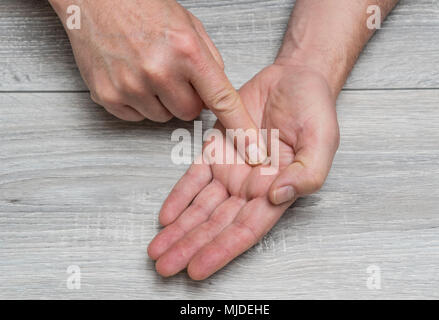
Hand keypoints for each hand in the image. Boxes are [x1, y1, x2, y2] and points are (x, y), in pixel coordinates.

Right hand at [49, 0, 259, 141]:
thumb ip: (209, 60)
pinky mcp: (108, 96)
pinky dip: (139, 103)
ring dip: (162, 101)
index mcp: (186, 52)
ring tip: (149, 71)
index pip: (222, 100)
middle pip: (189, 114)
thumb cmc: (142, 7)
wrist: (96, 0)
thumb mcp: (189, 26)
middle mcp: (159, 71)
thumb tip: (217, 92)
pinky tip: (132, 78)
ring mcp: (131, 86)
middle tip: (174, 76)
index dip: (240, 128)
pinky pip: (137, 117)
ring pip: (163, 118)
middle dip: (187, 99)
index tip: (253, 149)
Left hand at [148, 62, 339, 279]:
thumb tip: (278, 196)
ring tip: (156, 250)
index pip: (246, 230)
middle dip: (190, 247)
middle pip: (216, 225)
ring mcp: (230, 170)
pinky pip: (192, 179)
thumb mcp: (322, 141)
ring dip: (178, 230)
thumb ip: (308, 173)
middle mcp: (250, 187)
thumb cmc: (313, 109)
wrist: (293, 79)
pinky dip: (178, 197)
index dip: (221, 250)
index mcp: (276, 190)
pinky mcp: (215, 151)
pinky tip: (165, 216)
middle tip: (164, 267)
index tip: (197, 268)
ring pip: (200, 208)